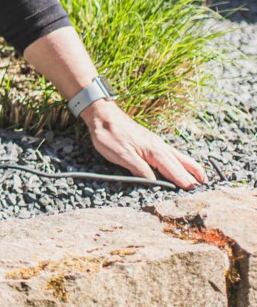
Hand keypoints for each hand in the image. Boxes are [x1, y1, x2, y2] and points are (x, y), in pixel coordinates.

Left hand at [81, 99, 206, 189]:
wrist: (102, 114)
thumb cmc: (110, 134)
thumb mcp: (122, 156)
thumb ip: (140, 170)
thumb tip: (155, 183)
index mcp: (155, 152)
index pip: (174, 171)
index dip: (184, 182)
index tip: (195, 192)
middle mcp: (160, 146)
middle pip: (182, 164)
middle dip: (194, 176)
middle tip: (205, 188)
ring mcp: (156, 143)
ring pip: (179, 157)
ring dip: (190, 168)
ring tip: (201, 178)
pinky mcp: (150, 141)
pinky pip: (171, 153)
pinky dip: (181, 161)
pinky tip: (180, 164)